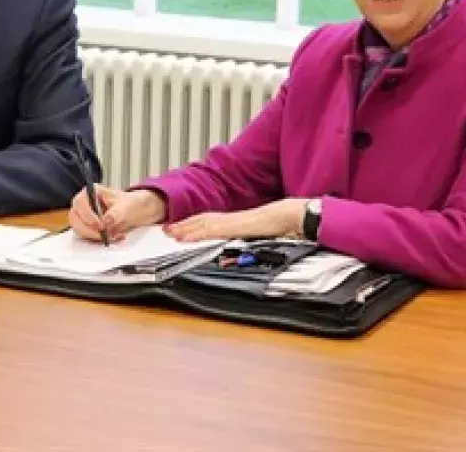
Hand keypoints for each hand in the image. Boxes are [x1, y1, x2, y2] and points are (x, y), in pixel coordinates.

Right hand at [69, 186, 166, 242]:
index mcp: (91, 192)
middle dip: (89, 229)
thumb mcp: (124, 206)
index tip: (100, 225)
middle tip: (103, 235)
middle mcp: (84, 203)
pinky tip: (112, 236)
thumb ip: (114, 214)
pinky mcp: (87, 227)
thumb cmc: (129, 203)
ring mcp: (84, 216)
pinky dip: (97, 239)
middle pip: (76, 218)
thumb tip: (105, 222)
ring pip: (79, 229)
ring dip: (94, 236)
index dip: (88, 215)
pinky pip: (86, 236)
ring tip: (112, 236)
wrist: (136, 211)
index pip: (80, 202)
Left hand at [165, 198, 307, 241]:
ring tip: (171, 232)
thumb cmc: (287, 223)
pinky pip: (214, 230)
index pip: (213, 221)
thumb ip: (254, 239)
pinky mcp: (238, 226)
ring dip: (186, 228)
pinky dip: (199, 233)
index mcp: (240, 221)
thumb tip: (246, 248)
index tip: (182, 228)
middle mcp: (235, 219)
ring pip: (205, 224)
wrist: (298, 215)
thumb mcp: (266, 234)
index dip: (196, 224)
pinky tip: (187, 238)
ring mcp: (236, 221)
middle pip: (204, 220)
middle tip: (167, 229)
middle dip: (185, 225)